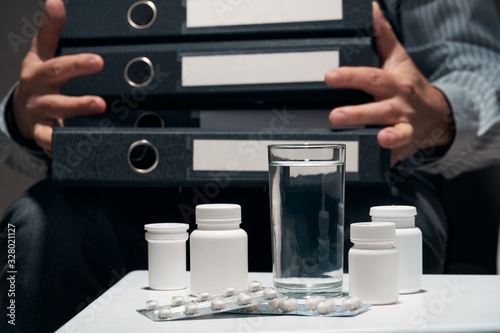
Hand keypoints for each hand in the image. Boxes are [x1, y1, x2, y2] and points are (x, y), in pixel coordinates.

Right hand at [12, 0, 105, 154]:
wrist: (21, 110)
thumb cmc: (38, 78)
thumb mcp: (41, 53)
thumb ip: (51, 30)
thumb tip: (56, 1)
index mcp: (39, 72)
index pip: (56, 65)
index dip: (76, 63)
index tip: (97, 60)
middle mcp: (38, 94)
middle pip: (56, 90)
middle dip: (77, 89)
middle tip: (100, 87)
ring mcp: (40, 116)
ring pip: (56, 117)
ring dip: (75, 113)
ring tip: (97, 108)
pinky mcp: (44, 135)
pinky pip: (52, 142)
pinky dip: (62, 144)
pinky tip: (76, 145)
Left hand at [325, 2, 453, 165]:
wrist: (437, 115)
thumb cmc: (409, 85)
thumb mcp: (397, 58)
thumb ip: (381, 36)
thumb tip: (370, 10)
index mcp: (394, 83)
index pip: (370, 77)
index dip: (350, 76)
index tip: (329, 77)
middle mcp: (399, 106)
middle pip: (379, 109)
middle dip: (357, 113)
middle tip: (334, 116)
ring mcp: (403, 128)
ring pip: (393, 133)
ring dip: (384, 137)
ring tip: (375, 138)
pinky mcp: (402, 148)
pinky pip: (394, 155)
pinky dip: (388, 159)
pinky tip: (380, 161)